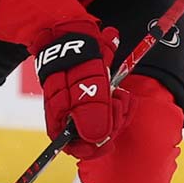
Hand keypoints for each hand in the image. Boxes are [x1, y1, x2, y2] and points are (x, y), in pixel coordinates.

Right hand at [33, 22, 133, 158]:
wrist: (75, 34)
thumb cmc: (77, 62)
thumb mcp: (86, 88)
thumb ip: (91, 114)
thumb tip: (96, 139)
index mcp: (62, 121)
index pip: (76, 149)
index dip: (93, 148)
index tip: (107, 140)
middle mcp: (73, 118)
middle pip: (97, 137)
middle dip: (112, 123)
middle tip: (116, 104)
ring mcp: (86, 107)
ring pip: (109, 124)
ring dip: (119, 110)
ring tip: (118, 93)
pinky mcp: (98, 98)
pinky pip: (114, 110)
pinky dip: (121, 102)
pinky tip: (121, 91)